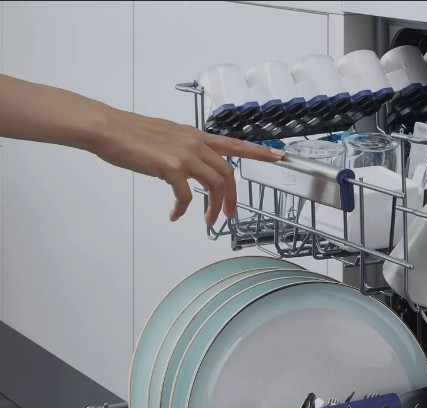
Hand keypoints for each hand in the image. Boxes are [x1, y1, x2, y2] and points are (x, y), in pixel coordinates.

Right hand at [93, 109, 284, 225]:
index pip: (235, 144)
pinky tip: (175, 215)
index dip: (259, 152)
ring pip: (214, 184)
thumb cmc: (132, 133)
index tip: (279, 156)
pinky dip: (183, 209)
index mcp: (196, 135)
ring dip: (214, 207)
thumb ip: (185, 149)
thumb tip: (189, 167)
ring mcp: (184, 154)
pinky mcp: (169, 167)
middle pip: (228, 173)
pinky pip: (185, 195)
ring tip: (208, 221)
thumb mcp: (168, 135)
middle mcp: (195, 143)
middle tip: (229, 216)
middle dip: (233, 198)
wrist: (108, 128)